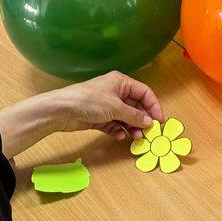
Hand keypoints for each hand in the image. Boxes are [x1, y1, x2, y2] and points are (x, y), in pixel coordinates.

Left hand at [0, 72, 165, 158]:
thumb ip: (134, 115)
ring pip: (126, 117)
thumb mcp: (115, 107)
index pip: (144, 92)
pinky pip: (114, 124)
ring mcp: (107, 105)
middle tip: (148, 133)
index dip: (154, 106)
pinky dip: (118, 130)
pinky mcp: (99, 117)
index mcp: (121, 82)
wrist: (61, 110)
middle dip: (142, 119)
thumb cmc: (89, 101)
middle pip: (136, 106)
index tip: (160, 121)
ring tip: (135, 138)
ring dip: (132, 127)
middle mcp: (115, 92)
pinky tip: (119, 137)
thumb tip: (150, 122)